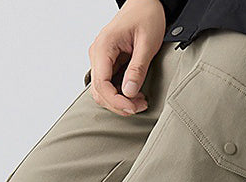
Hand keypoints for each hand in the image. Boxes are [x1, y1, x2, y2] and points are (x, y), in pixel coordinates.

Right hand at [88, 0, 165, 115]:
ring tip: (139, 101)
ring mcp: (100, 59)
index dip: (116, 101)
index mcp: (104, 46)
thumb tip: (129, 92)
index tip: (132, 107)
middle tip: (139, 106)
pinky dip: (120, 94)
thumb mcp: (147, 43)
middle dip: (119, 104)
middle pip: (100, 91)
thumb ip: (138, 68)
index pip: (101, 84)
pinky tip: (134, 94)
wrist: (146, 3)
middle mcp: (97, 54)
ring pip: (102, 91)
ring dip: (119, 101)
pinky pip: (108, 85)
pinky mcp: (107, 63)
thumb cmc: (147, 16)